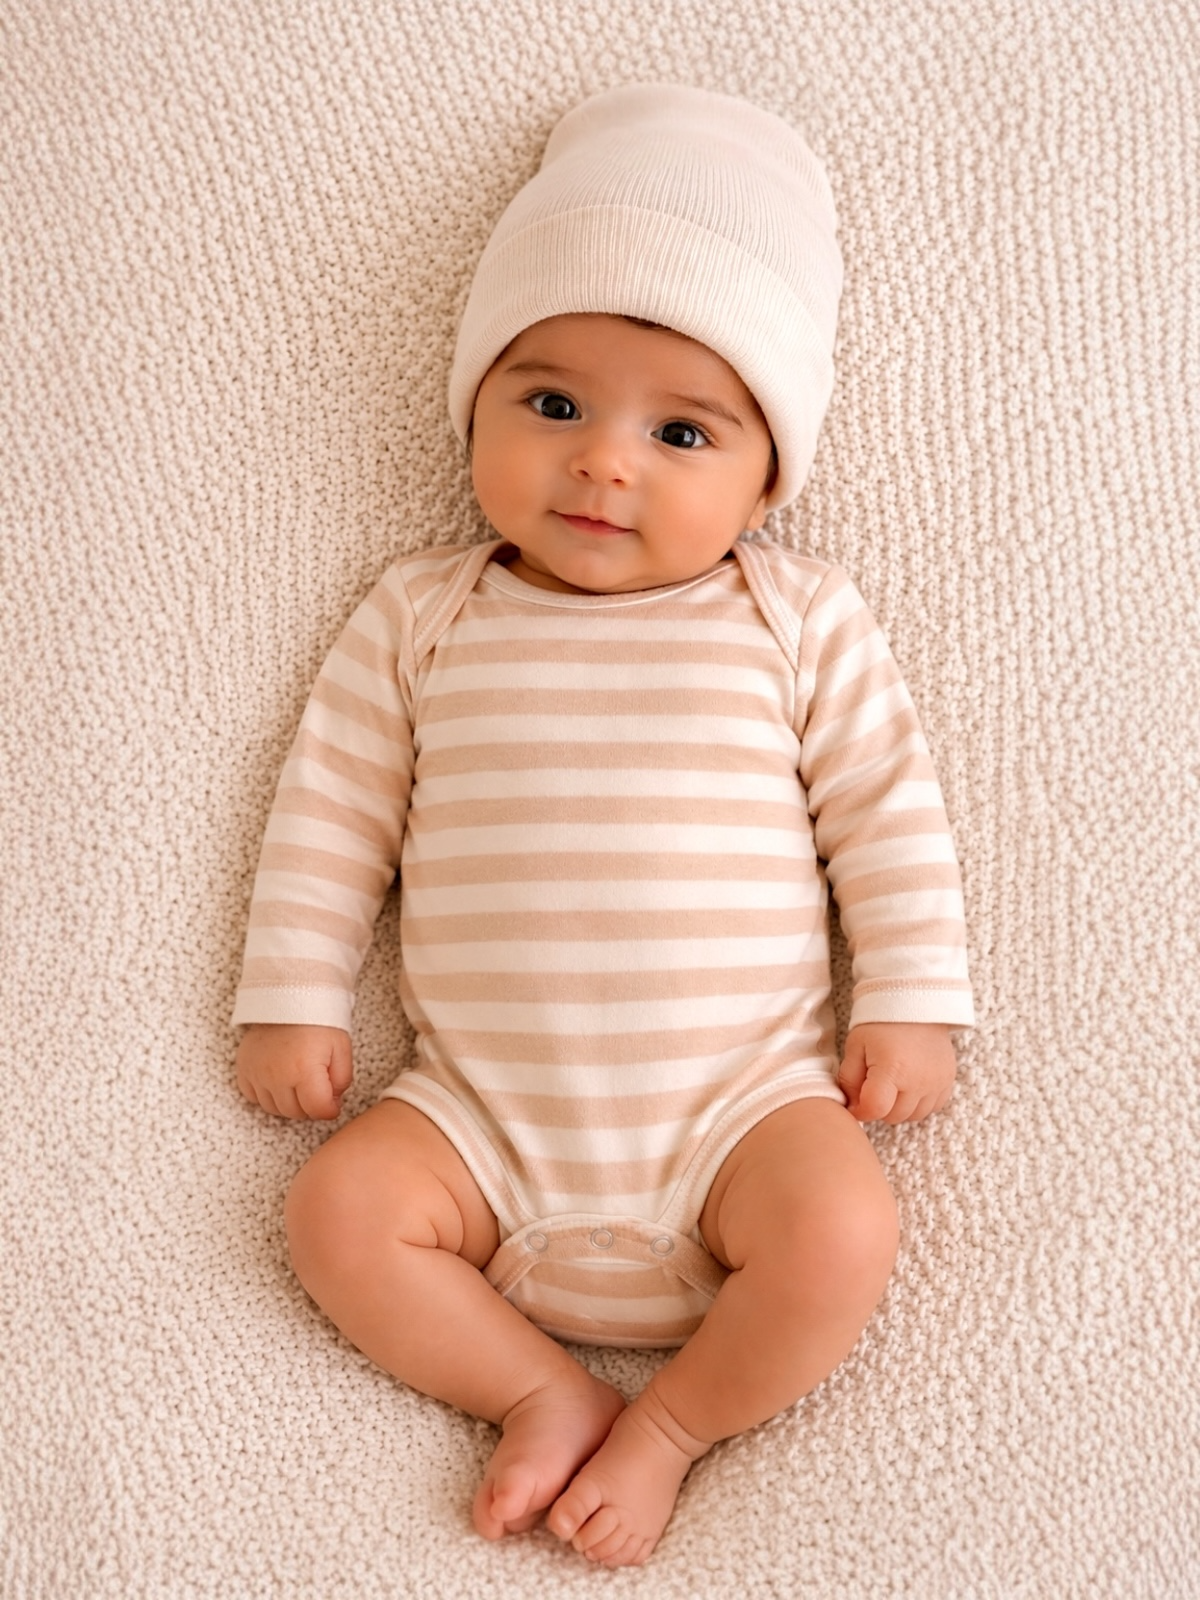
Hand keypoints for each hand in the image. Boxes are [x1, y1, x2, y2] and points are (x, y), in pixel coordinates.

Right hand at [235, 1024, 352, 1119]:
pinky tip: (280, 1082)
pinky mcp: (244, 1069)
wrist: (290, 997)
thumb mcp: (342, 1049)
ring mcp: (257, 1073)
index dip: (330, 1110)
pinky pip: (253, 1097)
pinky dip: (267, 1095)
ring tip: (301, 1085)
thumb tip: (333, 1102)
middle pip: (296, 1113)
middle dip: (311, 1107)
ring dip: (290, 1104)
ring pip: (274, 1109)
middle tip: (319, 1090)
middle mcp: (276, 1076)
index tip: (334, 1102)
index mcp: (304, 1071)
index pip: (318, 1110)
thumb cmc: (319, 1022)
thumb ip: (342, 1080)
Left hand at [837, 1022, 956, 1124]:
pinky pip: (931, 1108)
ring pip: (913, 1116)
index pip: (875, 1109)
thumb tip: (851, 1106)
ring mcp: (936, 1082)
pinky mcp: (948, 1081)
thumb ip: (849, 1079)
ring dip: (899, 1107)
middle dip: (879, 1107)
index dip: (861, 1110)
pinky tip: (909, 1084)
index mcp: (892, 1069)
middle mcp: (918, 1080)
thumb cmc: (881, 1023)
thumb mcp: (856, 1046)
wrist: (915, 1003)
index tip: (855, 1101)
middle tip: (873, 1085)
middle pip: (893, 1116)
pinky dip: (918, 1103)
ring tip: (892, 1083)